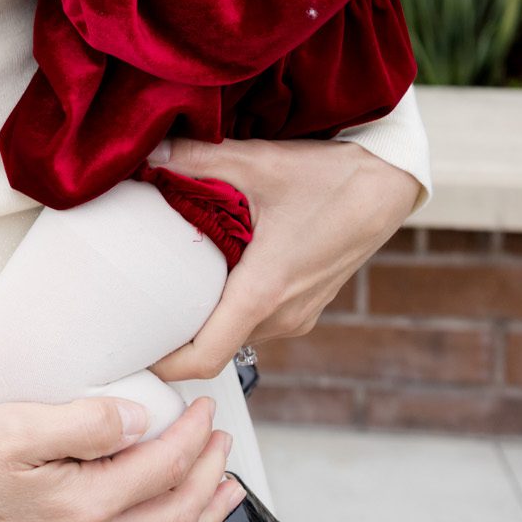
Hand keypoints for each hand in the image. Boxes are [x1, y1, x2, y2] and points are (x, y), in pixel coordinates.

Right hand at [0, 392, 249, 521]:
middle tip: (220, 440)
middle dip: (208, 472)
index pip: (162, 467)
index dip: (192, 435)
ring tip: (229, 493)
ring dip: (205, 519)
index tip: (203, 411)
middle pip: (174, 512)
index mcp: (83, 505)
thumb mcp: (22, 424)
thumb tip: (139, 419)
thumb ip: (88, 421)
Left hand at [146, 135, 422, 382]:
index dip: (165, 366)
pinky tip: (216, 272)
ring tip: (170, 288)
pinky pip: (260, 318)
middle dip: (178, 335)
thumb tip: (148, 154)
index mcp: (265, 291)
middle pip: (217, 344)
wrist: (388, 185)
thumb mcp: (259, 163)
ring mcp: (299, 314)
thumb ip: (198, 160)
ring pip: (239, 330)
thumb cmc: (330, 177)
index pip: (206, 356)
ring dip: (208, 316)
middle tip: (137, 312)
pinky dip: (234, 304)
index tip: (133, 358)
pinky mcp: (308, 304)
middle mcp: (283, 315)